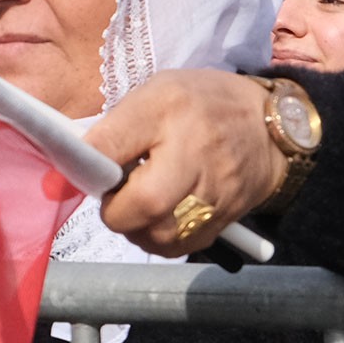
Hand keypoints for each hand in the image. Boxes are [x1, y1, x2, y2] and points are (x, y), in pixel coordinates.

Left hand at [85, 70, 289, 256]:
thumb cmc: (201, 107)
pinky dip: (158, 238)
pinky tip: (160, 216)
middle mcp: (195, 154)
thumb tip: (75, 166)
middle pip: (142, 204)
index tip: (81, 172)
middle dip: (115, 208)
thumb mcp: (156, 94)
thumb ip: (116, 128)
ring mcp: (213, 194)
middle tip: (118, 192)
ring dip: (135, 226)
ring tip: (140, 202)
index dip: (88, 165)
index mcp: (169, 112)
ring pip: (157, 235)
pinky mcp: (221, 223)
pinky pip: (175, 248)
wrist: (269, 130)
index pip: (113, 145)